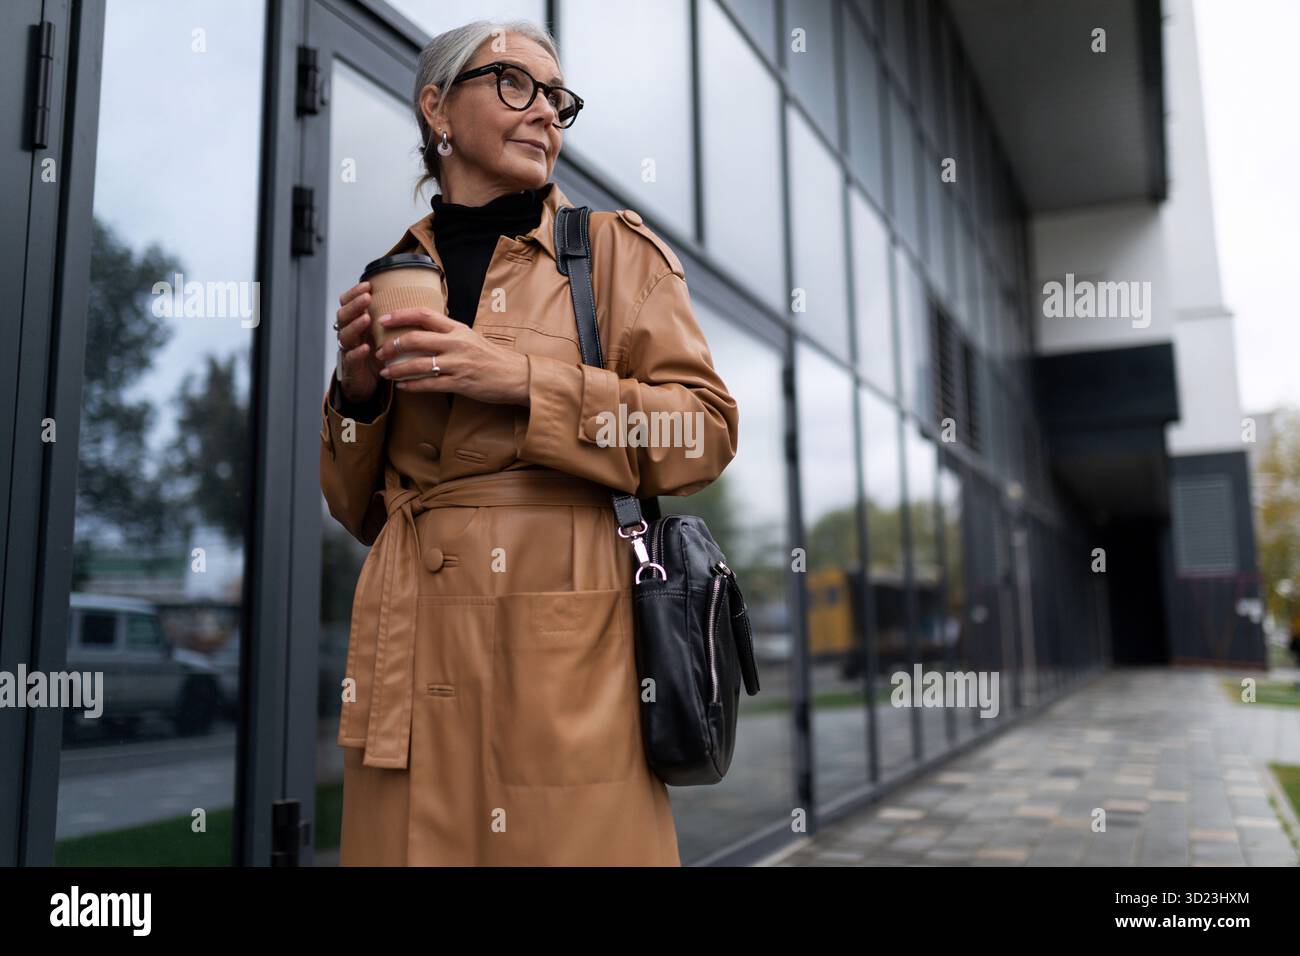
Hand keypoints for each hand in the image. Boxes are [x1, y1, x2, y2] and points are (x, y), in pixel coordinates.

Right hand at [334, 281, 381, 403]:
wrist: (368, 382)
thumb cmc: (377, 354)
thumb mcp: (382, 333)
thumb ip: (387, 318)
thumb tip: (407, 297)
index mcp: (355, 323)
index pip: (347, 303)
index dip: (354, 293)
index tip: (367, 285)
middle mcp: (349, 334)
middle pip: (343, 316)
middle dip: (354, 305)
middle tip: (367, 298)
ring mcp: (348, 350)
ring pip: (345, 335)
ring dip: (355, 325)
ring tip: (366, 318)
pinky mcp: (351, 367)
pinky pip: (351, 357)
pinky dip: (357, 352)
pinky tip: (365, 348)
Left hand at [374, 307, 530, 405]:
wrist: (515, 375)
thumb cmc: (492, 357)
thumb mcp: (471, 337)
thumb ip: (449, 333)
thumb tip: (424, 330)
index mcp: (457, 329)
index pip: (424, 315)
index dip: (400, 315)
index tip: (383, 319)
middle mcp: (456, 343)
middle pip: (415, 339)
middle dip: (392, 345)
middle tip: (380, 351)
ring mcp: (457, 364)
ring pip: (418, 364)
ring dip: (397, 369)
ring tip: (385, 372)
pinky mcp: (459, 383)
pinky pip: (429, 384)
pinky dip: (412, 386)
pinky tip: (402, 386)